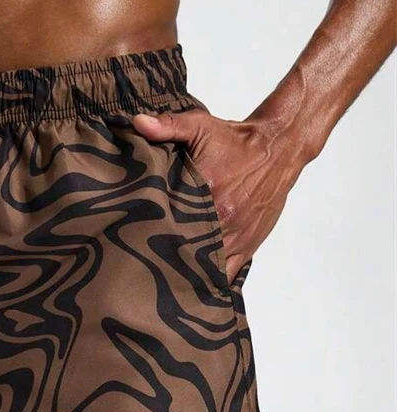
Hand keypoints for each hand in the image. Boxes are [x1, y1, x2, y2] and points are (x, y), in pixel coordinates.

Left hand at [132, 109, 302, 281]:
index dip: (151, 238)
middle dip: (165, 261)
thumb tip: (137, 123)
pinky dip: (211, 281)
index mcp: (207, 194)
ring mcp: (236, 235)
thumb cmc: (236, 140)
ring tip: (163, 285)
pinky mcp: (248, 245)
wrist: (279, 147)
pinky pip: (228, 272)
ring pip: (207, 268)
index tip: (132, 245)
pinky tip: (193, 288)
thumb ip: (168, 126)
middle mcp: (222, 219)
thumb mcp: (201, 126)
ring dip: (187, 275)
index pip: (171, 224)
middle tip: (141, 271)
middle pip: (186, 251)